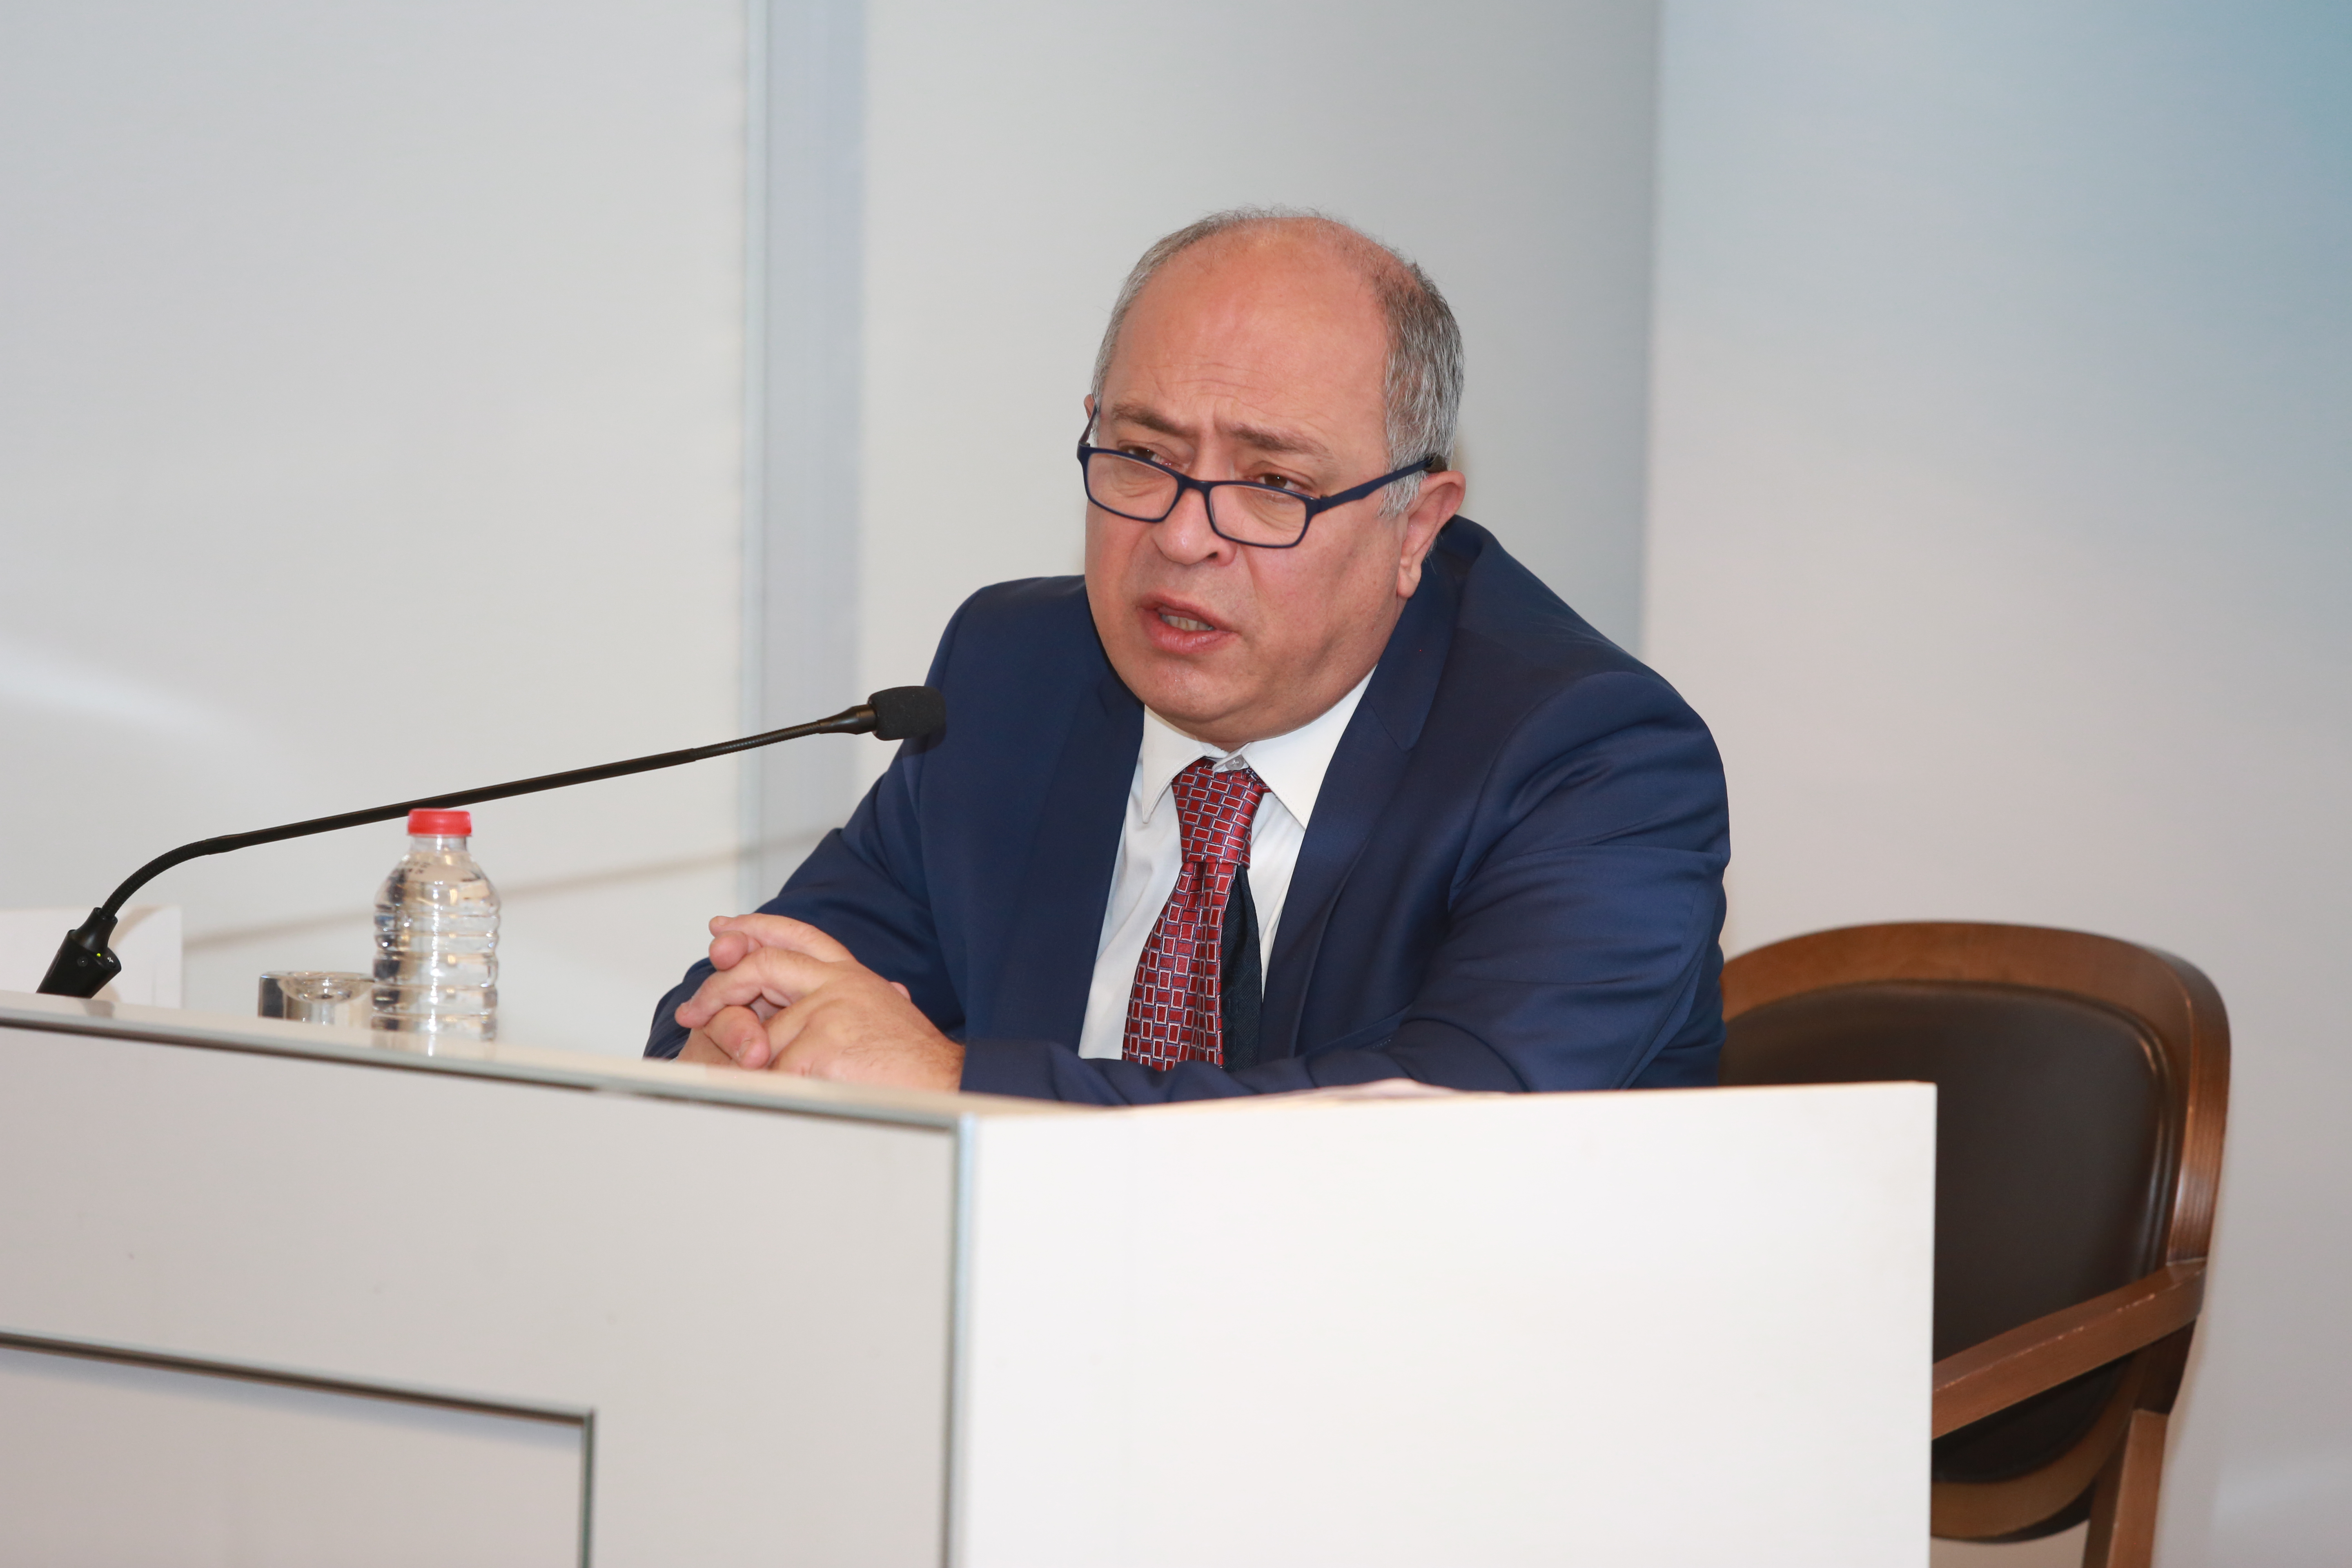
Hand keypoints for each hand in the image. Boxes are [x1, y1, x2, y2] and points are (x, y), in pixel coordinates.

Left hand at [671, 914, 963, 1091]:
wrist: (949, 1086)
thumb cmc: (917, 1063)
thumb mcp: (888, 1014)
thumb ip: (870, 997)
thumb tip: (886, 986)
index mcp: (851, 974)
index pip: (796, 935)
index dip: (755, 927)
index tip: (723, 930)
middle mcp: (839, 982)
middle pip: (762, 965)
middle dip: (719, 988)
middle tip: (693, 1011)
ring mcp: (829, 1011)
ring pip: (763, 1035)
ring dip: (759, 1068)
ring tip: (781, 1089)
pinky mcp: (822, 1046)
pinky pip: (772, 1073)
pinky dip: (770, 1091)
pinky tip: (786, 1101)